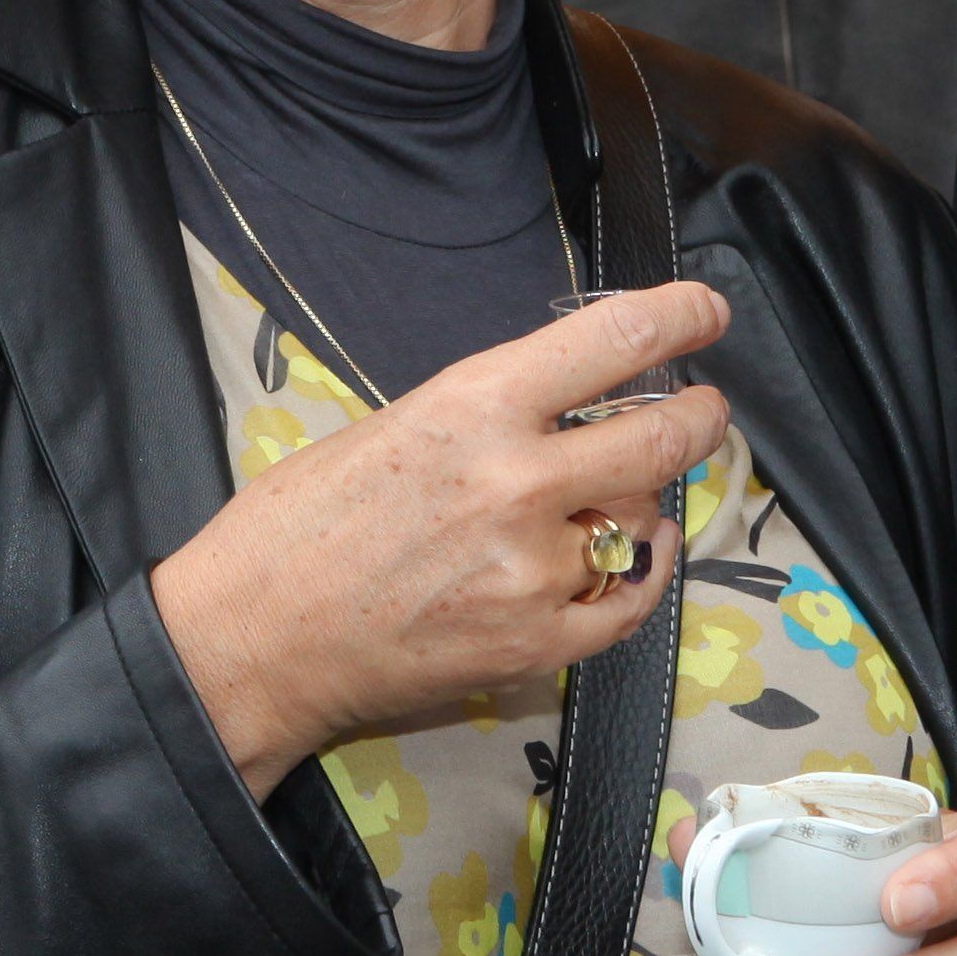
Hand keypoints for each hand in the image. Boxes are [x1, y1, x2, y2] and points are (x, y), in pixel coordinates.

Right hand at [154, 285, 732, 793]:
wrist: (250, 640)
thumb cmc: (294, 526)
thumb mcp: (391, 428)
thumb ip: (487, 417)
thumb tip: (564, 408)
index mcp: (473, 407)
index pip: (614, 338)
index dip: (680, 315)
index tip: (705, 312)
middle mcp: (517, 481)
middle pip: (663, 436)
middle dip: (700, 416)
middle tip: (706, 407)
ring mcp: (535, 568)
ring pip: (643, 521)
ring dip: (639, 505)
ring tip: (611, 500)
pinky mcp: (538, 643)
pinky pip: (631, 603)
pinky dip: (640, 577)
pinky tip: (629, 559)